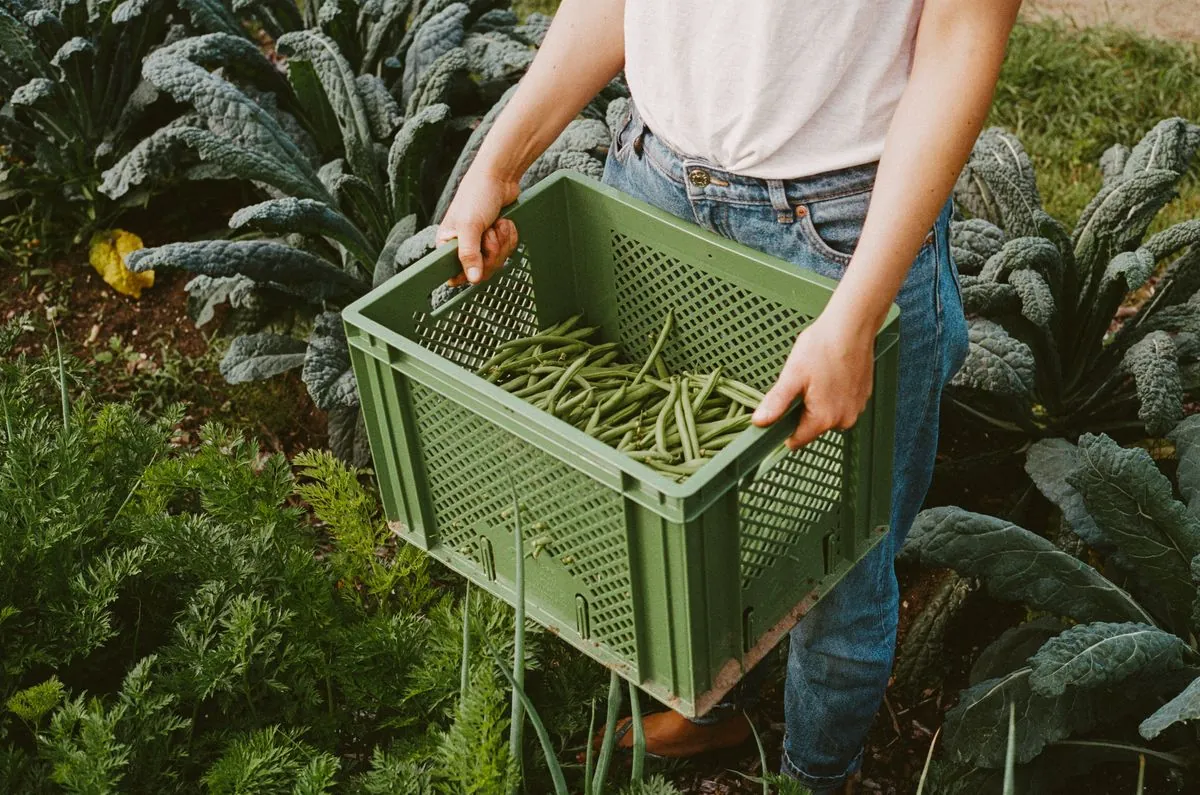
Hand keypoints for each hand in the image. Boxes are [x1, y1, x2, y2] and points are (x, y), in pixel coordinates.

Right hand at [436, 166, 520, 285]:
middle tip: (490, 234)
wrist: (500, 177)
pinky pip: (507, 250)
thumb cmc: (477, 195)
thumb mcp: (469, 226)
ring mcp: (482, 243)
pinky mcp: (497, 238)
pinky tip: (504, 223)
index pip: (454, 274)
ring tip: (497, 224)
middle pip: (481, 271)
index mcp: (448, 243)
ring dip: (502, 242)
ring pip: (496, 261)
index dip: (468, 273)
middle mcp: (463, 245)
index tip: (479, 264)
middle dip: (491, 252)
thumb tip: (471, 279)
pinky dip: (509, 237)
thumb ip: (469, 254)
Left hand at [751, 312, 875, 449]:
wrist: (852, 326)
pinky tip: (830, 373)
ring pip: (827, 415)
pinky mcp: (863, 396)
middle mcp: (844, 419)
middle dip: (802, 410)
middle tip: (802, 383)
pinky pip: (841, 404)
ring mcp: (856, 408)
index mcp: (824, 419)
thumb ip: (776, 402)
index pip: (797, 440)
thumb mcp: (792, 375)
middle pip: (812, 427)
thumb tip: (760, 422)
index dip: (784, 428)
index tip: (781, 410)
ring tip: (817, 376)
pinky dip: (833, 393)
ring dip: (819, 402)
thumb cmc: (823, 347)